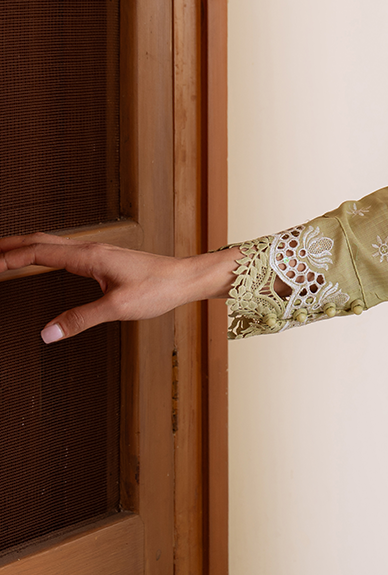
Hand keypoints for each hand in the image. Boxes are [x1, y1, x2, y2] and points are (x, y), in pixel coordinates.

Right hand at [0, 234, 241, 342]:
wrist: (184, 279)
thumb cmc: (158, 288)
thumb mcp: (118, 308)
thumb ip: (81, 319)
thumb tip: (48, 333)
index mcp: (89, 256)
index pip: (39, 252)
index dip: (10, 257)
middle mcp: (90, 249)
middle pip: (41, 241)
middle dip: (11, 245)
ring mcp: (96, 253)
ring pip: (52, 244)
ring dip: (25, 246)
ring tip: (4, 253)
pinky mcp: (103, 259)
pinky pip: (64, 251)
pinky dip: (43, 252)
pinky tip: (42, 261)